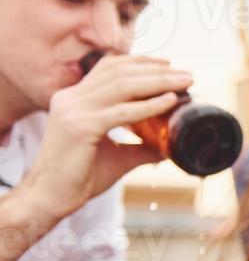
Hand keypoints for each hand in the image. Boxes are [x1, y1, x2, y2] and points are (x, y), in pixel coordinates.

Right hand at [21, 55, 189, 220]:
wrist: (51, 198)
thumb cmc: (80, 177)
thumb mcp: (117, 155)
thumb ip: (142, 147)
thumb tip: (169, 147)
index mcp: (74, 99)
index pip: (108, 68)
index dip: (140, 62)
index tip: (168, 64)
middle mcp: (71, 98)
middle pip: (119, 72)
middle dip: (156, 70)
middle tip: (186, 74)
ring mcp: (73, 110)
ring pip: (122, 85)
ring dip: (158, 82)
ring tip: (184, 82)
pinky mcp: (80, 127)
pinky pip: (121, 112)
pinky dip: (149, 105)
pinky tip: (169, 102)